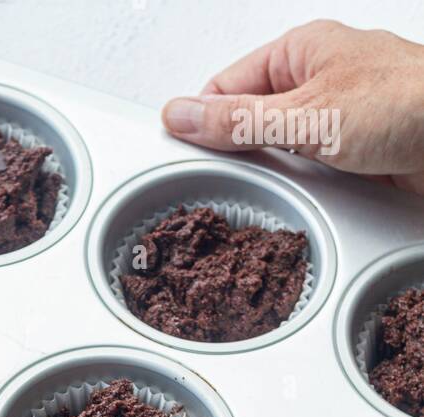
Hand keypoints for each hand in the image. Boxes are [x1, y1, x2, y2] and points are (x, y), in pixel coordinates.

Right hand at [162, 20, 423, 193]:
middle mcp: (321, 80)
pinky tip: (303, 203)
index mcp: (302, 51)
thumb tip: (183, 115)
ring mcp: (341, 119)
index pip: (226, 86)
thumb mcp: (307, 116)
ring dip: (275, 177)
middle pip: (252, 122)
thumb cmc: (410, 104)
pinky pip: (314, 175)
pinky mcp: (360, 155)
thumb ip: (239, 122)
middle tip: (221, 184)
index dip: (200, 122)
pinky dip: (305, 192)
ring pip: (283, 152)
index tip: (179, 153)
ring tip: (268, 194)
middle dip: (238, 154)